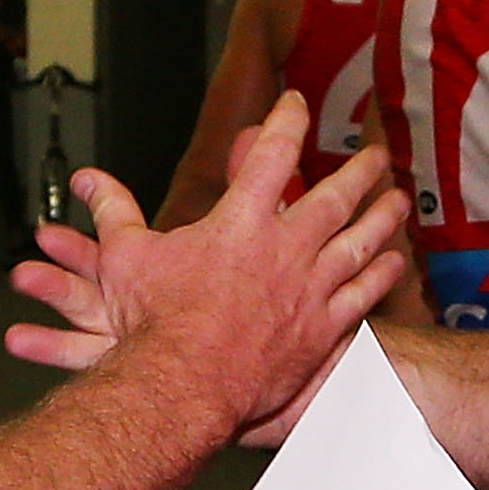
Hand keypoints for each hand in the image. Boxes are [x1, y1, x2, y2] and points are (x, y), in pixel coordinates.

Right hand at [4, 94, 406, 434]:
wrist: (183, 385)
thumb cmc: (154, 326)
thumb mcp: (124, 258)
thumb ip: (113, 212)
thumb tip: (90, 181)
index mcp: (241, 223)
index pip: (271, 154)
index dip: (285, 121)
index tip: (296, 104)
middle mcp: (285, 249)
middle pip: (334, 196)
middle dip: (357, 169)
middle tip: (374, 154)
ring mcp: (309, 290)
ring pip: (359, 242)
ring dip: (382, 217)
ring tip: (397, 200)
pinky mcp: (321, 330)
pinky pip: (362, 296)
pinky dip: (381, 276)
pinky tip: (394, 264)